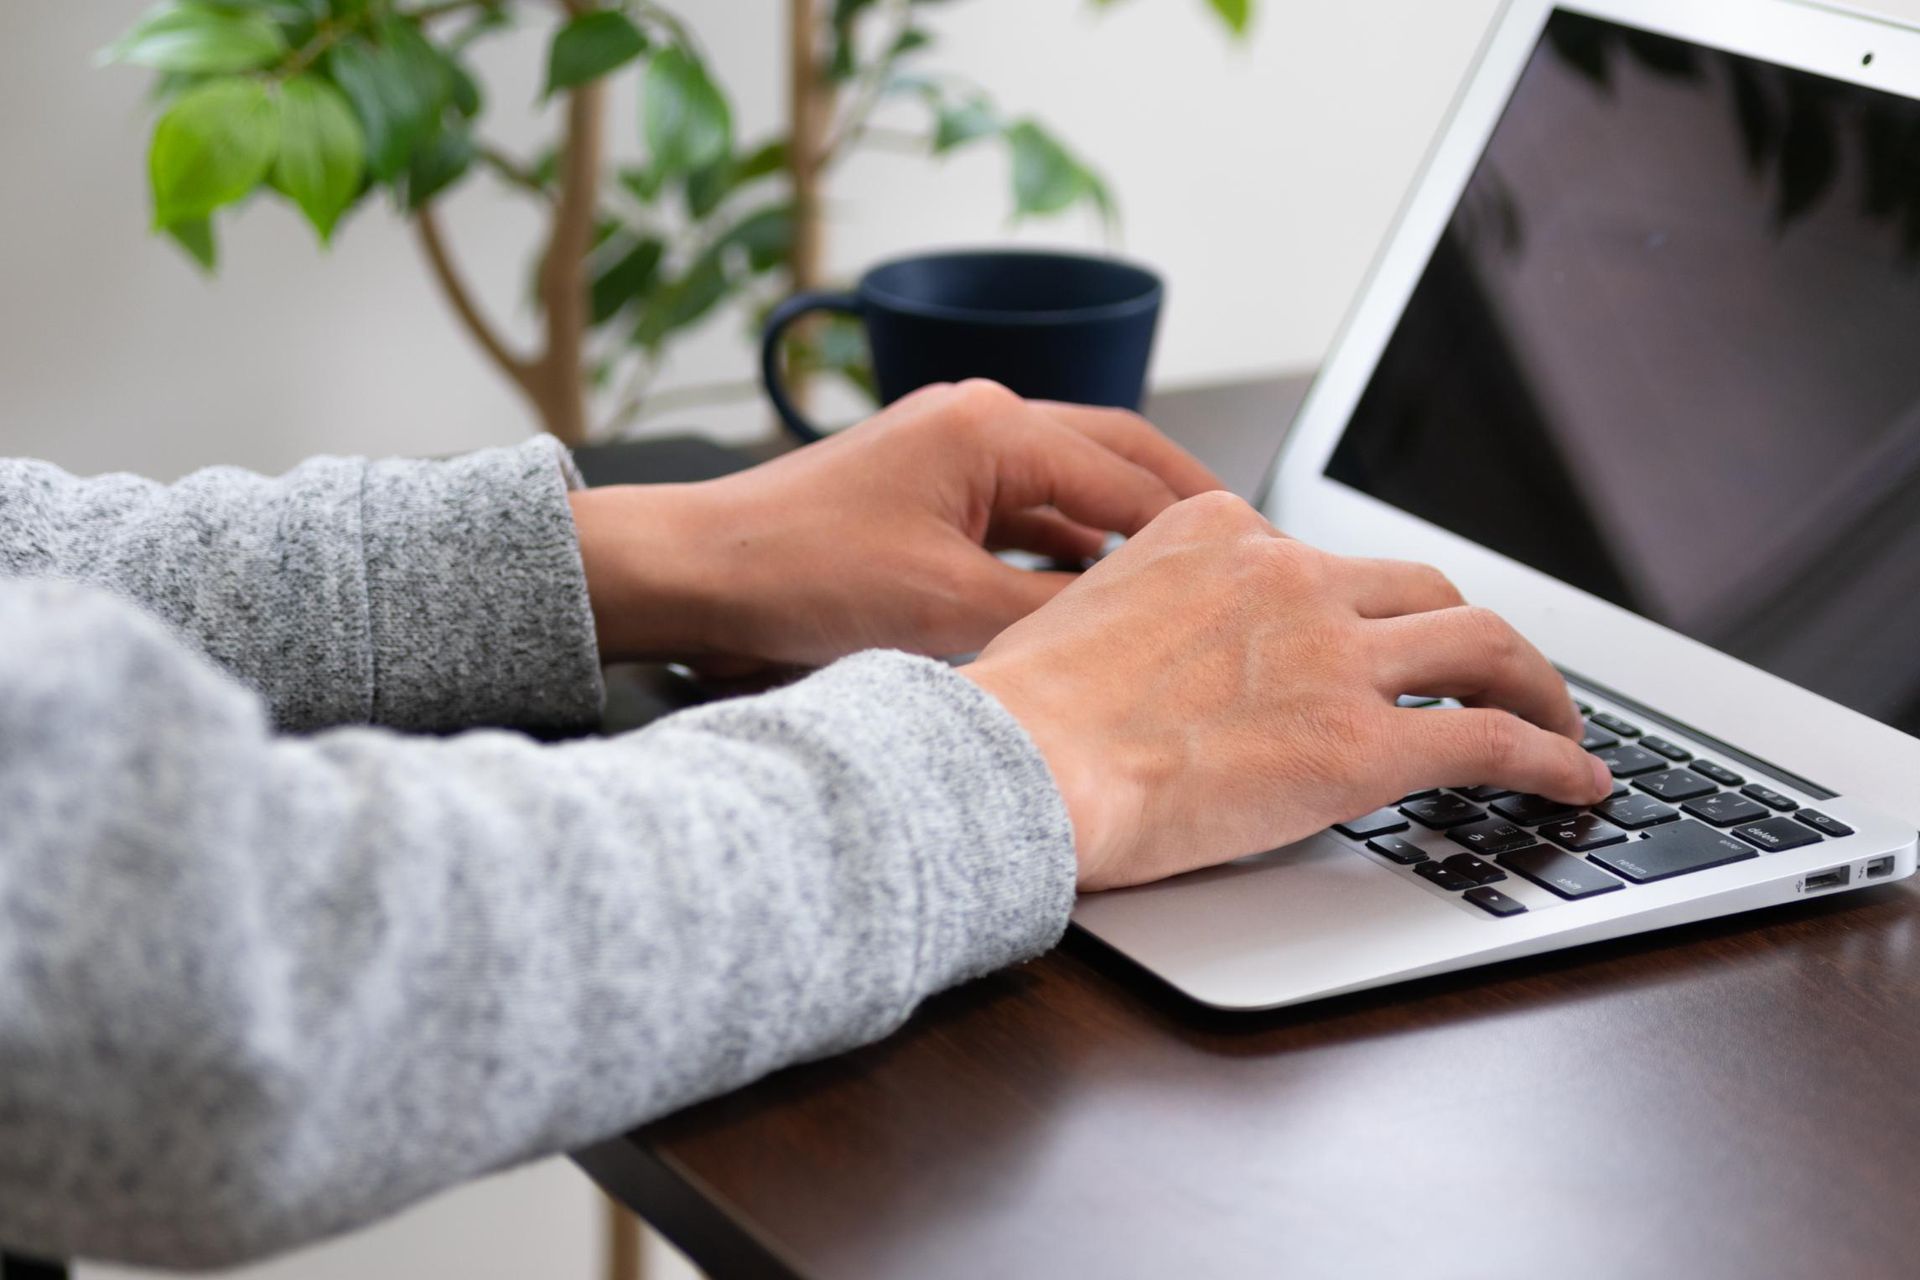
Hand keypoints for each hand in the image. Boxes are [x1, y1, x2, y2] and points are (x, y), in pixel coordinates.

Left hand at [568, 379, 1222, 667]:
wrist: (690, 577)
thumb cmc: (792, 574)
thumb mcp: (944, 610)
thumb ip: (1048, 618)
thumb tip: (1127, 637)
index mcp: (992, 427)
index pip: (1130, 474)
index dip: (1198, 526)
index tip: (1254, 563)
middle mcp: (977, 423)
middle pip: (1113, 459)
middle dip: (1178, 508)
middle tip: (1242, 556)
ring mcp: (949, 457)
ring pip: (1067, 490)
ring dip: (1119, 534)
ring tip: (1179, 585)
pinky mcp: (924, 496)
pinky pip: (1021, 516)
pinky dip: (1061, 553)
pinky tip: (1089, 599)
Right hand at [962, 492, 1611, 890]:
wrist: (1011, 763)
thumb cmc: (1020, 714)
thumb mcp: (1083, 616)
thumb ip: (1151, 613)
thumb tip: (1169, 661)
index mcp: (1214, 534)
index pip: (1325, 558)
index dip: (1371, 607)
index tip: (1386, 639)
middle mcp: (1285, 575)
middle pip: (1422, 587)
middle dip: (1470, 635)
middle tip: (1491, 676)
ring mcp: (1329, 654)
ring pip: (1481, 643)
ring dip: (1535, 685)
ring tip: (1559, 728)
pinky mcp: (1359, 743)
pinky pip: (1488, 738)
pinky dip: (1550, 759)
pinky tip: (1576, 785)